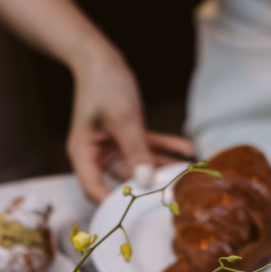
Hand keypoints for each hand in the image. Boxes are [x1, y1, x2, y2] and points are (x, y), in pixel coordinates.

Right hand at [67, 47, 195, 201]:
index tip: (139, 212)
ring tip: (186, 174)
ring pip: (139, 166)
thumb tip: (145, 180)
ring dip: (161, 167)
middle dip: (147, 187)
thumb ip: (135, 150)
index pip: (94, 189)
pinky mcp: (126, 137)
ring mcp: (112, 147)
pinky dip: (165, 147)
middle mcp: (97, 155)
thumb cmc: (103, 85)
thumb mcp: (122, 118)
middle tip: (172, 194)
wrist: (100, 59)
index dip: (114, 203)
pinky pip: (148, 147)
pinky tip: (187, 149)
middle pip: (120, 181)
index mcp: (83, 154)